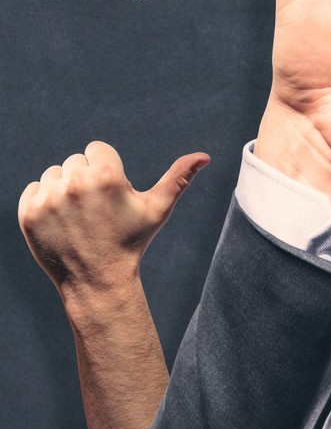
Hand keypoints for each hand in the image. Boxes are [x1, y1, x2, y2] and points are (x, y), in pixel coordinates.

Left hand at [18, 143, 209, 295]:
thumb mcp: (158, 209)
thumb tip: (205, 156)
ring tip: (77, 214)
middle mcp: (76, 184)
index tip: (110, 192)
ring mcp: (49, 200)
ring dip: (63, 188)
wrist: (97, 279)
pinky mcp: (28, 214)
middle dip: (86, 178)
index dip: (106, 168)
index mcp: (108, 176)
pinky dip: (42, 200)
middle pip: (76, 161)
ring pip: (54, 174)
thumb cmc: (131, 241)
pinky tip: (59, 219)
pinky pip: (33, 189)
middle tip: (95, 208)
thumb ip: (178, 178)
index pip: (97, 149)